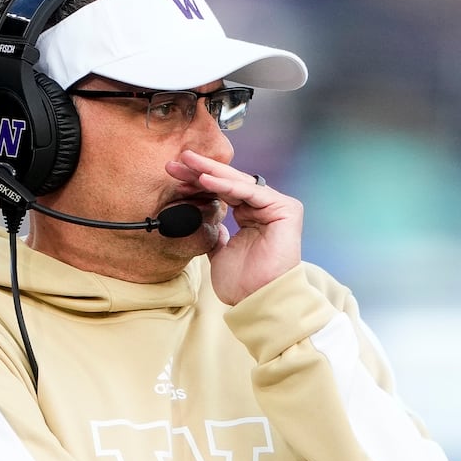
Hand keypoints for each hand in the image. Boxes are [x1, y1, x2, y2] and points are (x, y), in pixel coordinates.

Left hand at [165, 149, 300, 304]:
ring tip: (187, 163)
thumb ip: (216, 236)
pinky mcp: (285, 209)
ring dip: (210, 172)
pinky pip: (250, 192)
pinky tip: (205, 179)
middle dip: (201, 171)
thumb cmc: (243, 284)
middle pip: (230, 183)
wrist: (259, 299)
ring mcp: (276, 207)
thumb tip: (210, 222)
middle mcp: (264, 208)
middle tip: (177, 161)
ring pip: (239, 183)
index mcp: (251, 217)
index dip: (198, 183)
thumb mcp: (219, 254)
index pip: (223, 192)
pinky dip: (226, 185)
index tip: (174, 177)